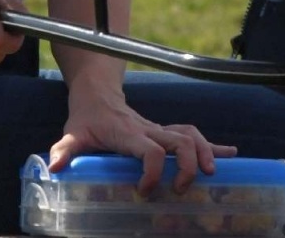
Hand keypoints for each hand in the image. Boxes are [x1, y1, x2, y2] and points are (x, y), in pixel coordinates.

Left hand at [49, 89, 237, 193]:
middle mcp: (149, 130)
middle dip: (187, 165)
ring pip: (191, 135)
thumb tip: (54, 169)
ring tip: (213, 173)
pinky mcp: (165, 132)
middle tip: (182, 189)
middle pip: (180, 140)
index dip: (152, 172)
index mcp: (128, 133)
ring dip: (205, 153)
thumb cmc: (86, 118)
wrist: (97, 93)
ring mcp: (159, 129)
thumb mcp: (73, 133)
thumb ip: (64, 150)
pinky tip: (231, 154)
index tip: (144, 191)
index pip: (149, 150)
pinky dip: (212, 145)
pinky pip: (193, 134)